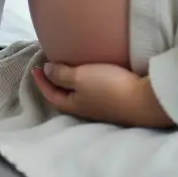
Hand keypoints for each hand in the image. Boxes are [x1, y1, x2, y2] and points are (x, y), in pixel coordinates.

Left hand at [32, 62, 174, 128]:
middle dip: (54, 83)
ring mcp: (100, 107)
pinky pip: (92, 92)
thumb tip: (46, 70)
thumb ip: (62, 74)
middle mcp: (84, 108)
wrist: (142, 100)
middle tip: (48, 67)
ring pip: (78, 95)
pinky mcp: (113, 101)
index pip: (51, 94)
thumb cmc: (108, 88)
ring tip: (68, 68)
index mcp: (73, 105)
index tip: (35, 67)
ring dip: (69, 83)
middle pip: (63, 96)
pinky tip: (91, 75)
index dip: (41, 81)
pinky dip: (85, 83)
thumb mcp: (80, 78)